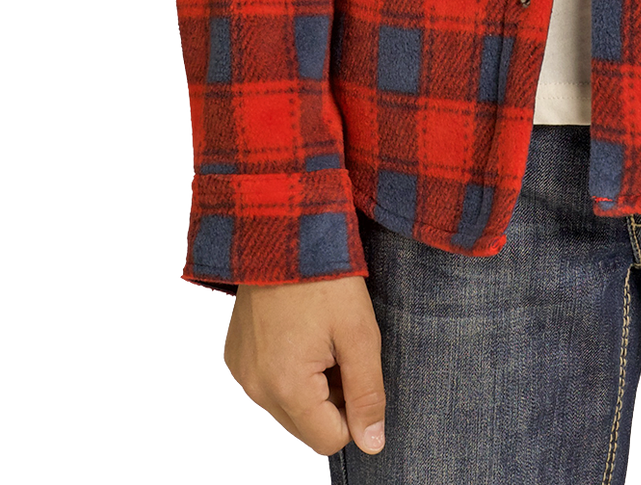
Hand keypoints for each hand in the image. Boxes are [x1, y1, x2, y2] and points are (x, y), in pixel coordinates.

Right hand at [222, 274, 385, 458]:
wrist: (284, 229)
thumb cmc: (326, 279)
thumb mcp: (360, 333)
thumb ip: (367, 393)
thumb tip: (372, 444)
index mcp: (286, 387)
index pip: (329, 440)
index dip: (353, 412)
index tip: (357, 369)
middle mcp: (256, 389)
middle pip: (306, 428)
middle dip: (331, 401)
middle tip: (341, 351)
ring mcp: (241, 373)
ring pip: (287, 408)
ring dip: (310, 388)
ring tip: (320, 338)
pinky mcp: (235, 357)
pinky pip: (268, 386)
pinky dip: (288, 372)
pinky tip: (299, 333)